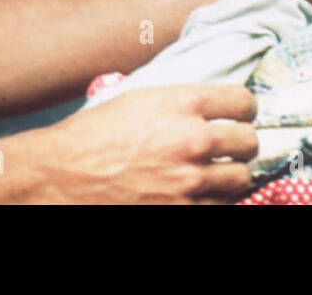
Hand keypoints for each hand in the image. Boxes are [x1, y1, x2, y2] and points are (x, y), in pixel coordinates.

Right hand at [27, 85, 258, 202]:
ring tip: (214, 175)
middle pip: (250, 142)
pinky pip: (220, 207)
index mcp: (182, 104)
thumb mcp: (138, 100)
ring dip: (230, 177)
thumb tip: (210, 108)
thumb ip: (179, 103)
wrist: (61, 176)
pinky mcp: (183, 212)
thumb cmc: (93, 135)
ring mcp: (190, 181)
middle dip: (241, 145)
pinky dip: (212, 201)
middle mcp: (193, 140)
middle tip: (228, 150)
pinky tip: (196, 195)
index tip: (239, 117)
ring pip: (241, 179)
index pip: (243, 102)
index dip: (244, 110)